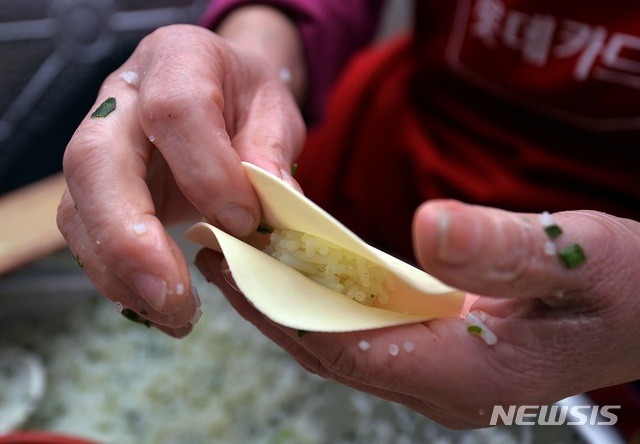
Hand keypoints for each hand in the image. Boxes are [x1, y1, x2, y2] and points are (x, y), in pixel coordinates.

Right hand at [57, 23, 304, 336]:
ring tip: (171, 314)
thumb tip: (275, 208)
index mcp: (177, 60)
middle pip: (97, 162)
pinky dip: (116, 277)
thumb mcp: (274, 113)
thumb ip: (271, 153)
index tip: (242, 223)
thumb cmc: (246, 101)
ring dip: (118, 273)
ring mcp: (98, 144)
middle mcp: (121, 99)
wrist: (217, 92)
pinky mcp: (93, 188)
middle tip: (173, 298)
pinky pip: (84, 234)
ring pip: (78, 207)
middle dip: (131, 239)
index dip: (207, 172)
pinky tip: (154, 305)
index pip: (176, 110)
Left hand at [194, 200, 639, 427]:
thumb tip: (431, 228)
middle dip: (272, 307)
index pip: (352, 348)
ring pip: (344, 344)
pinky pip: (366, 333)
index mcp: (468, 372)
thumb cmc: (624, 287)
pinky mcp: (439, 355)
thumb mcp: (581, 257)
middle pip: (334, 351)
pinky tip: (305, 272)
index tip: (237, 267)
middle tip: (223, 257)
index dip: (287, 309)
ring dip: (293, 304)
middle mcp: (442, 385)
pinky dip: (328, 303)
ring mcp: (438, 375)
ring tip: (248, 259)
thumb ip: (507, 249)